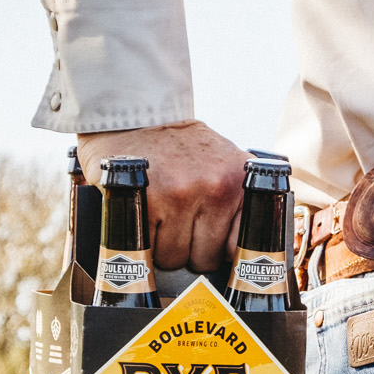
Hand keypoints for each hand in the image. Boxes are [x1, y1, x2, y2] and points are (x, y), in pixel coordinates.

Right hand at [77, 121, 248, 271]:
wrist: (133, 114)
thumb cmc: (178, 148)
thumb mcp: (221, 162)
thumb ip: (235, 199)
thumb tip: (237, 256)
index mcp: (240, 182)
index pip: (238, 247)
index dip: (219, 252)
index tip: (210, 248)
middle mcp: (217, 187)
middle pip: (204, 259)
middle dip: (189, 250)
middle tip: (178, 222)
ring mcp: (183, 194)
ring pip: (174, 259)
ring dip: (163, 248)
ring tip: (159, 217)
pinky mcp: (150, 199)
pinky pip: (147, 248)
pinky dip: (142, 239)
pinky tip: (143, 214)